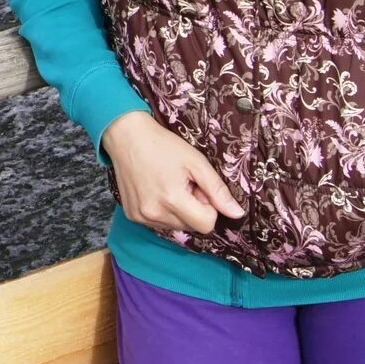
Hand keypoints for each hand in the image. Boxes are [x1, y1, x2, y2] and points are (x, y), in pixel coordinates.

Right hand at [101, 111, 245, 235]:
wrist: (126, 137)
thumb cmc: (163, 145)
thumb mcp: (196, 162)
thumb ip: (218, 190)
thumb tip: (238, 214)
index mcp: (172, 200)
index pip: (206, 224)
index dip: (208, 207)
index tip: (198, 187)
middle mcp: (154, 214)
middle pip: (191, 227)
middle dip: (193, 208)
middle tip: (183, 183)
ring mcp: (141, 217)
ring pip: (176, 227)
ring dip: (178, 211)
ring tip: (168, 185)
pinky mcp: (132, 216)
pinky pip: (159, 224)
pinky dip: (163, 211)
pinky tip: (156, 190)